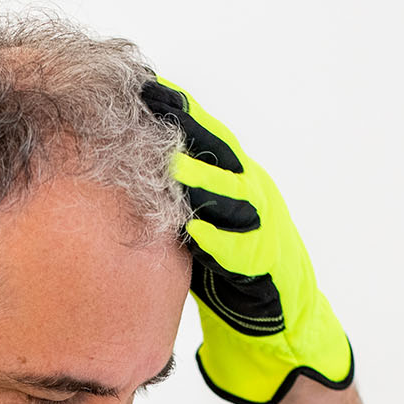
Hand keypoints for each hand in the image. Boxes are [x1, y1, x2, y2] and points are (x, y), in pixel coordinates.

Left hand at [141, 77, 353, 403]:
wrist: (281, 318)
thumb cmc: (230, 265)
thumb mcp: (200, 220)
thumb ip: (174, 194)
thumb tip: (122, 166)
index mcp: (236, 177)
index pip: (204, 134)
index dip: (176, 109)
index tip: (142, 85)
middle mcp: (253, 193)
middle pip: (220, 153)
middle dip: (187, 129)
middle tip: (152, 106)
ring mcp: (264, 226)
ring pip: (233, 197)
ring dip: (203, 182)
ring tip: (172, 168)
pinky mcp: (267, 265)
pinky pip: (241, 250)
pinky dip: (219, 240)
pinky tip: (195, 231)